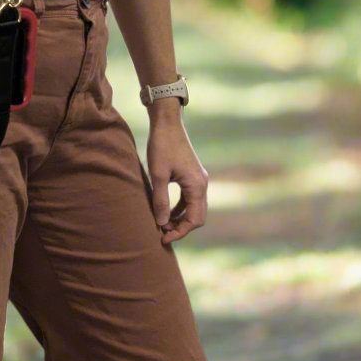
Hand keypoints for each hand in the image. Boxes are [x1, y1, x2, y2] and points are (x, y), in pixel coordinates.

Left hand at [146, 120, 208, 244]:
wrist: (167, 123)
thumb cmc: (162, 146)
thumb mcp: (158, 175)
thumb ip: (161, 200)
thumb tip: (161, 223)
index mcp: (197, 186)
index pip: (194, 220)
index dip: (179, 232)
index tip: (163, 237)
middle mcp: (202, 184)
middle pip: (197, 216)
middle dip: (181, 227)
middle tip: (162, 232)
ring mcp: (199, 179)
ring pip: (194, 208)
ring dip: (180, 218)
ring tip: (162, 223)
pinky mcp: (193, 174)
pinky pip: (190, 198)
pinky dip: (180, 208)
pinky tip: (166, 211)